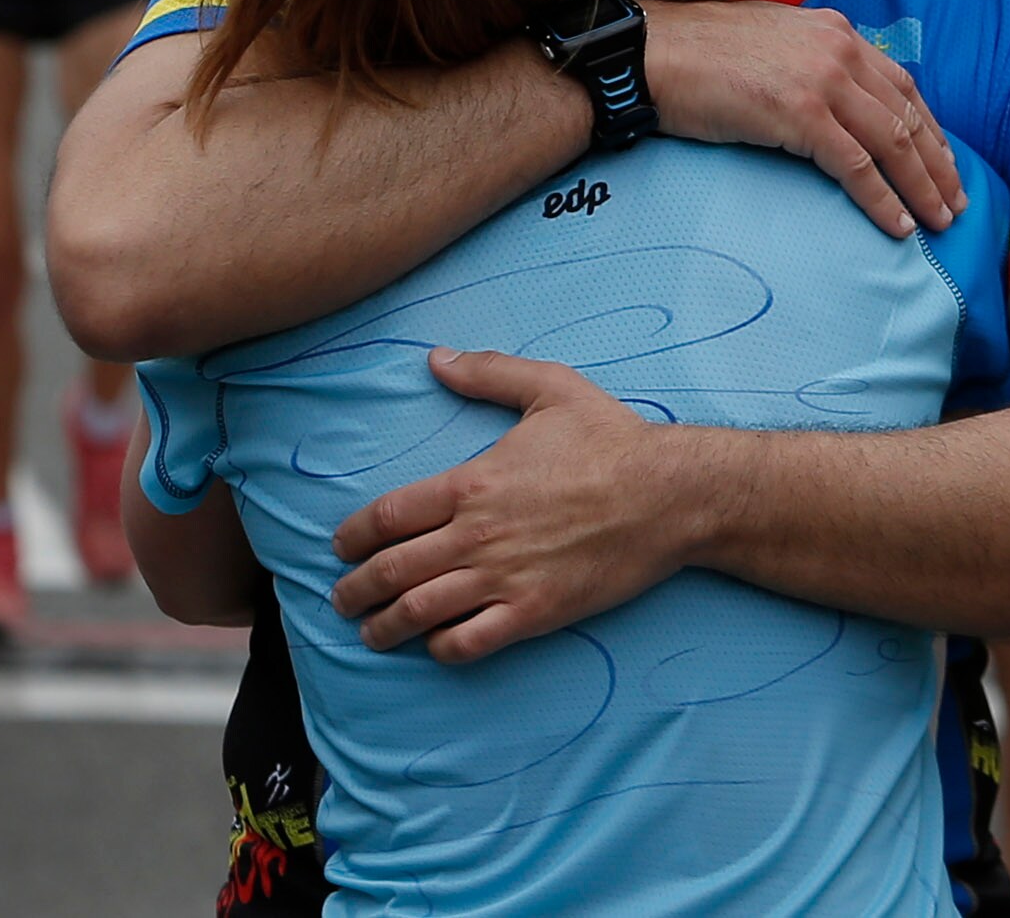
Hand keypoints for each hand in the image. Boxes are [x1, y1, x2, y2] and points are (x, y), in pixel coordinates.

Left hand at [330, 349, 703, 660]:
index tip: (339, 547)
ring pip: (422, 611)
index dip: (354, 536)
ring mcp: (505, 578)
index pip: (389, 515)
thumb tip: (437, 359)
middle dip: (356, 588)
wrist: (669, 495)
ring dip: (386, 626)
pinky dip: (443, 649)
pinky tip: (435, 646)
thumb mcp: (548, 387)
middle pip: (394, 569)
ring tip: (369, 633)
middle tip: (341, 598)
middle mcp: (477, 535)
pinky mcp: (536, 612)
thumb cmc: (610, 439)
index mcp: (471, 483)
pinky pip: (473, 641)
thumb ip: (487, 373)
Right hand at [647, 0, 964, 235]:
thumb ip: (804, 60)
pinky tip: (898, 225)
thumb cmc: (692, 53)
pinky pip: (858, 167)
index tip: (942, 163)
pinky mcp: (801, 114)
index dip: (929, 129)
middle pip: (908, 116)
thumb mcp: (765, 42)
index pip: (900, 85)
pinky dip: (884, 200)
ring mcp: (822, 80)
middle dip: (938, 164)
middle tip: (955, 203)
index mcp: (832, 29)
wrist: (648, 53)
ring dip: (923, 188)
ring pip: (894, 143)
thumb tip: (825, 98)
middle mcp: (838, 49)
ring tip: (939, 221)